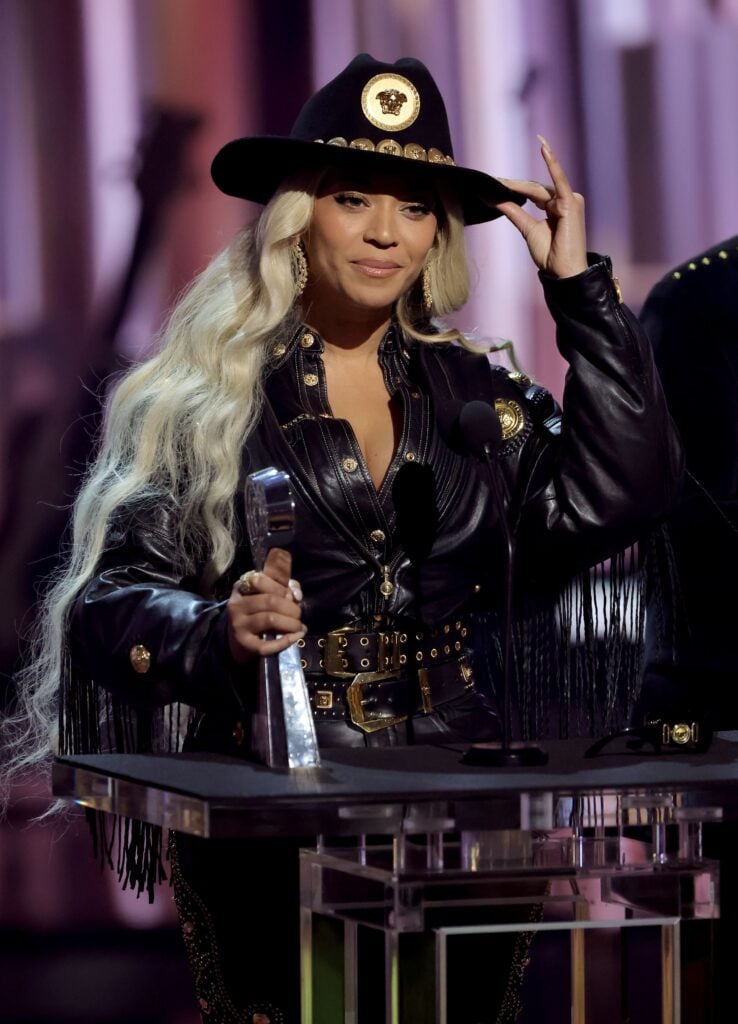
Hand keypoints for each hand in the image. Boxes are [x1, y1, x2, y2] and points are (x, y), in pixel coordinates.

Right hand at [227, 547, 305, 663]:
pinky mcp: (244, 644)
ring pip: (270, 619)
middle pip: (270, 600)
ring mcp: (238, 625)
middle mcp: (237, 604)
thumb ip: (285, 587)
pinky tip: (296, 636)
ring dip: (291, 623)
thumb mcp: (268, 594)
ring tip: (298, 626)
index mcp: (243, 587)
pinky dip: (286, 641)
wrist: (239, 640)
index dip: (282, 586)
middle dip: (291, 608)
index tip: (296, 595)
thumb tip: (296, 595)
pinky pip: (267, 644)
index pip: (260, 579)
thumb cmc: (258, 612)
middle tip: (298, 614)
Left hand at [491, 137, 587, 278]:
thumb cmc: (550, 255)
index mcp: (556, 206)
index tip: (495, 184)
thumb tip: (493, 199)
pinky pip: (559, 180)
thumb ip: (514, 211)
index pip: (532, 192)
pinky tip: (544, 147)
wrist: (562, 272)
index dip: (514, 189)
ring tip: (500, 182)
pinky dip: (552, 163)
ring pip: (539, 188)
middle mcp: (564, 200)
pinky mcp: (570, 202)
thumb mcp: (527, 229)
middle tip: (492, 181)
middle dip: (513, 186)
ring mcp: (569, 200)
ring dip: (520, 185)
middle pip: (534, 189)